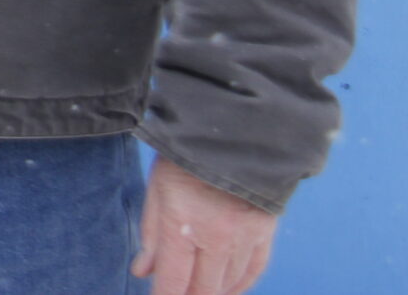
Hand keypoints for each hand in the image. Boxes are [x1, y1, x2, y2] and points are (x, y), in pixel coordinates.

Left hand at [132, 157, 277, 294]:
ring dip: (212, 291)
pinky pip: (254, 270)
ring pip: (228, 283)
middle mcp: (216, 238)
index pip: (173, 282)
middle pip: (203, 289)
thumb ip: (151, 234)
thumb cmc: (186, 155)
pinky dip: (240, 283)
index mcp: (182, 225)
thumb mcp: (157, 188)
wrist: (236, 129)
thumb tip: (143, 272)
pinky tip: (228, 287)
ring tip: (197, 288)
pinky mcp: (265, 232)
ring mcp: (244, 238)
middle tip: (176, 291)